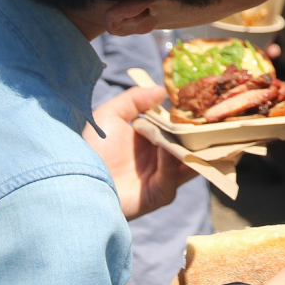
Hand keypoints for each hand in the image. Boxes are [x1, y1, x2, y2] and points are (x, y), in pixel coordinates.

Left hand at [83, 86, 196, 219]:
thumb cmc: (91, 149)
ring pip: (189, 160)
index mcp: (153, 139)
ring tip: (196, 129)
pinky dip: (171, 160)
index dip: (189, 115)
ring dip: (191, 146)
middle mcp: (162, 158)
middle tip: (208, 115)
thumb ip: (134, 99)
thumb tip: (162, 90)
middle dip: (199, 131)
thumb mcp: (110, 115)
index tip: (198, 100)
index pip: (179, 126)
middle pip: (190, 144)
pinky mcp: (161, 193)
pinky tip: (164, 147)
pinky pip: (173, 175)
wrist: (76, 180)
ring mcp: (164, 177)